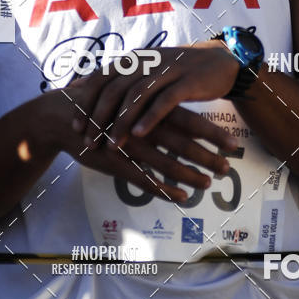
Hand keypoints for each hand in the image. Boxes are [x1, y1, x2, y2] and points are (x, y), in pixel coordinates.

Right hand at [50, 72, 237, 202]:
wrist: (64, 116)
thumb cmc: (105, 108)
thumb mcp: (132, 101)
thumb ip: (158, 109)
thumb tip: (188, 118)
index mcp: (151, 108)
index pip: (189, 119)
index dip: (212, 132)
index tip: (234, 143)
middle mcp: (144, 125)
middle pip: (182, 142)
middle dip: (207, 156)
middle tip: (228, 168)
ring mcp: (129, 145)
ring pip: (165, 162)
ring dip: (189, 174)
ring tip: (208, 184)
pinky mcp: (114, 162)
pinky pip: (143, 179)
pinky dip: (163, 189)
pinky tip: (180, 197)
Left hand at [72, 42, 238, 148]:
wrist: (221, 62)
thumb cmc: (177, 70)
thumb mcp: (145, 68)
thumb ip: (115, 77)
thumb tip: (77, 86)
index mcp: (134, 58)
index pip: (102, 77)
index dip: (86, 101)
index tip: (75, 125)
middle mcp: (148, 60)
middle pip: (115, 88)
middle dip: (98, 116)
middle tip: (88, 141)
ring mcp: (168, 69)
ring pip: (137, 95)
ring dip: (121, 122)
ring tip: (111, 145)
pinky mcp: (187, 81)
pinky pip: (165, 100)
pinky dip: (150, 117)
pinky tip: (139, 135)